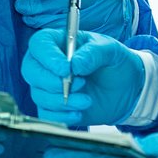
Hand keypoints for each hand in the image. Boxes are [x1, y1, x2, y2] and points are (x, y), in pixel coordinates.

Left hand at [16, 0, 133, 37]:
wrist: (124, 5)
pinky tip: (45, 29)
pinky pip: (76, 36)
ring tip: (29, 18)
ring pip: (67, 22)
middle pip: (64, 2)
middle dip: (38, 5)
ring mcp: (109, 14)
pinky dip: (57, 34)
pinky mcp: (109, 32)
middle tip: (21, 7)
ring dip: (43, 21)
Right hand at [20, 28, 144, 125]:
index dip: (48, 57)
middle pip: (31, 70)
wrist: (126, 89)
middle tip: (80, 84)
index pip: (39, 44)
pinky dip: (62, 116)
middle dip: (52, 82)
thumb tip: (75, 64)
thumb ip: (94, 53)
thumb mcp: (111, 50)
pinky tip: (79, 113)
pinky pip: (45, 114)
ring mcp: (48, 86)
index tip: (66, 68)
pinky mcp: (53, 106)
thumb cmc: (115, 62)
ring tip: (87, 100)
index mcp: (59, 42)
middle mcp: (48, 63)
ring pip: (38, 94)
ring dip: (63, 100)